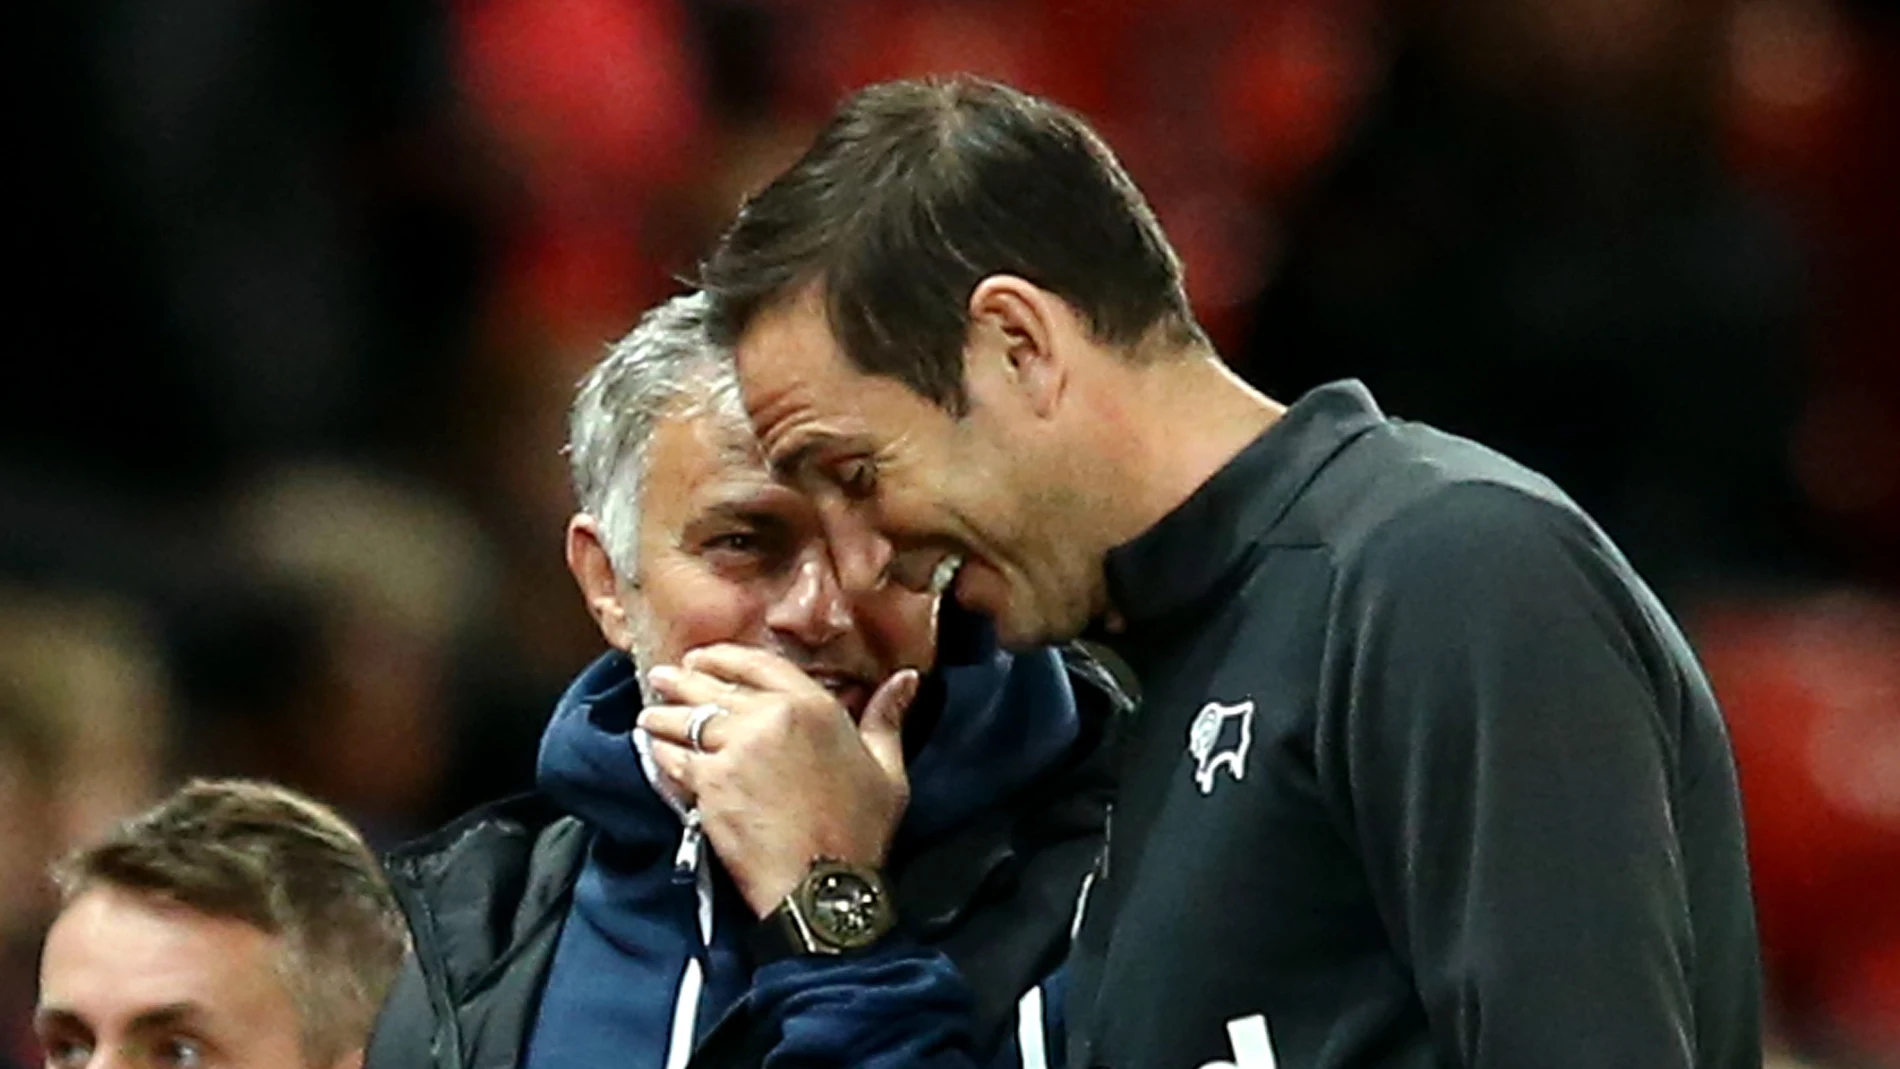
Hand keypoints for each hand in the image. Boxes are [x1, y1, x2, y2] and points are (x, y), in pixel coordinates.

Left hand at [638, 644, 921, 917]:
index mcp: (813, 705)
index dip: (722, 656)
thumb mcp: (887, 770)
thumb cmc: (860, 831)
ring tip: (649, 715)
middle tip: (663, 677)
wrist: (824, 886)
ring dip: (661, 715)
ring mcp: (734, 749)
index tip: (702, 657)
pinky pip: (673, 758)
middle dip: (681, 680)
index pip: (755, 662)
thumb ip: (887, 719)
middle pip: (711, 686)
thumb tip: (906, 679)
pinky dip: (660, 753)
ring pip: (685, 720)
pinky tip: (653, 750)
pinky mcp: (709, 784)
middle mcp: (769, 717)